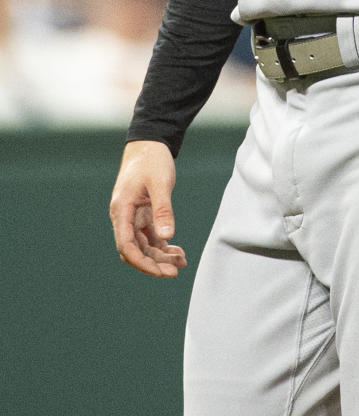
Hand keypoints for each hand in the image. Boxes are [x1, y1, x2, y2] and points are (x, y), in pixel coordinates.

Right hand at [109, 140, 186, 277]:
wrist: (150, 144)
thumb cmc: (152, 161)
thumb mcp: (159, 184)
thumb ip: (163, 210)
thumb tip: (167, 236)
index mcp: (121, 210)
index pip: (126, 245)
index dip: (141, 262)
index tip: (159, 272)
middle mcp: (124, 217)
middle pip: (135, 250)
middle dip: (153, 264)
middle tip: (174, 272)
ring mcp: (133, 216)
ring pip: (144, 245)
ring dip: (160, 256)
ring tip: (180, 262)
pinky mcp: (144, 214)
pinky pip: (151, 236)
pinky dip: (163, 245)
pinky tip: (178, 252)